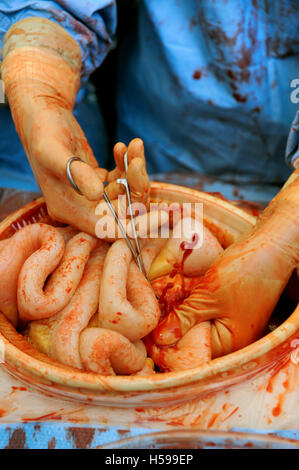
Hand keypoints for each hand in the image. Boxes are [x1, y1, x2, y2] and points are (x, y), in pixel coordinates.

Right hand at [2, 18, 150, 234]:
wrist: (42, 116)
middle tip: (140, 160)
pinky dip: (127, 165)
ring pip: (125, 195)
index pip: (106, 229)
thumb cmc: (43, 133)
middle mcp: (80, 208)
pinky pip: (121, 181)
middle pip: (121, 213)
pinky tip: (125, 146)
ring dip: (135, 172)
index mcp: (68, 210)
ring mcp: (90, 196)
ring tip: (135, 145)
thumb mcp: (54, 152)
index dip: (135, 227)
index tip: (161, 216)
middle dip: (137, 189)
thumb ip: (76, 173)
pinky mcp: (97, 182)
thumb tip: (98, 194)